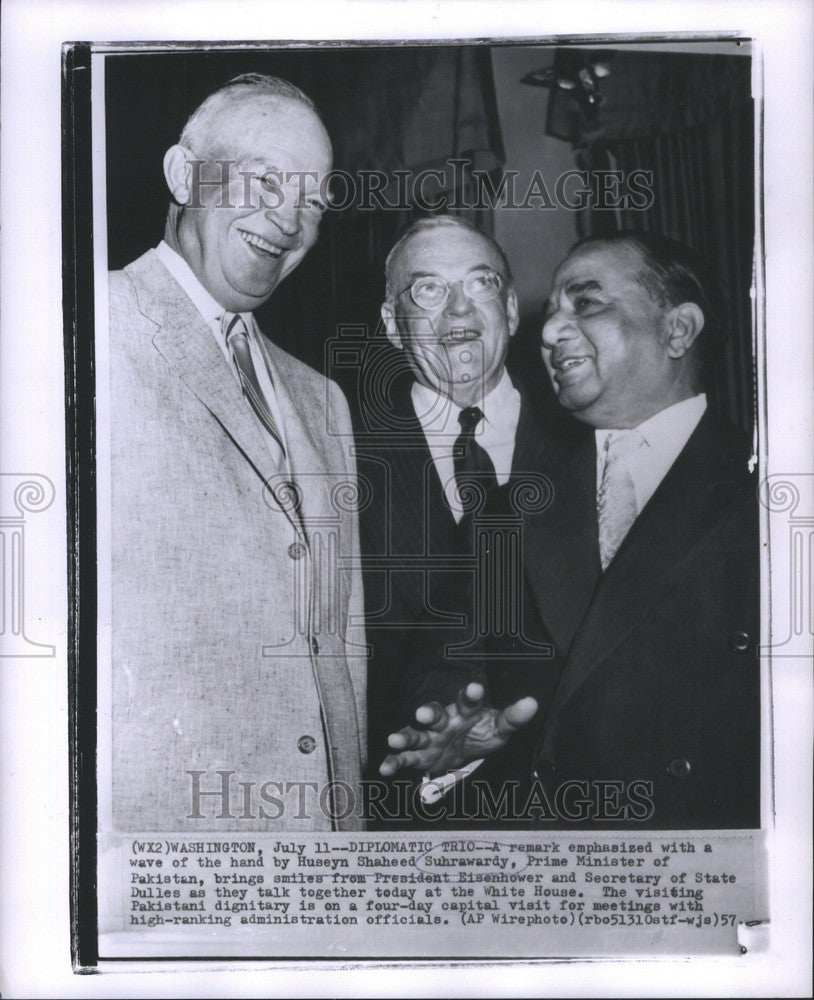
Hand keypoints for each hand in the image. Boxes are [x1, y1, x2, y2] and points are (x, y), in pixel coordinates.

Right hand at [378, 682, 537, 776]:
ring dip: (405, 736)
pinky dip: (394, 762)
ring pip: (415, 734)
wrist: (464, 747)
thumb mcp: (499, 727)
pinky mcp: (420, 755)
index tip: (475, 687)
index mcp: (466, 711)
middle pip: (435, 714)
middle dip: (428, 713)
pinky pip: (406, 758)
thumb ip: (513, 717)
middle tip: (422, 713)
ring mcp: (430, 738)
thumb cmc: (481, 731)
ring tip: (393, 740)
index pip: (469, 700)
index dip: (471, 694)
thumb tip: (533, 703)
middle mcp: (444, 721)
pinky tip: (385, 768)